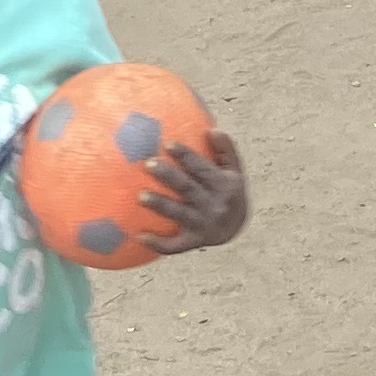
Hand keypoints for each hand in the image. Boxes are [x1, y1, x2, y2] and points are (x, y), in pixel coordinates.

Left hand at [136, 131, 249, 252]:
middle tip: (148, 164)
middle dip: (168, 176)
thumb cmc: (229, 191)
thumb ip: (226, 150)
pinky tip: (139, 236)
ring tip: (140, 196)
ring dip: (160, 205)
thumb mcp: (235, 170)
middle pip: (188, 188)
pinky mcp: (194, 241)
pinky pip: (174, 245)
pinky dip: (157, 243)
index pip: (202, 168)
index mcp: (224, 185)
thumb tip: (212, 130)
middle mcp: (215, 205)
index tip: (167, 144)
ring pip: (179, 214)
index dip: (186, 156)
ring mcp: (204, 225)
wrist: (236, 228)